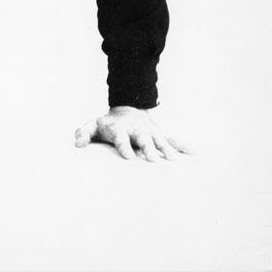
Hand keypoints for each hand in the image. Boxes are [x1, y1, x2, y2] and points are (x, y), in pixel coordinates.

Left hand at [74, 106, 190, 160]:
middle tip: (153, 160)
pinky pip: (174, 140)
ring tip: (173, 160)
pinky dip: (184, 146)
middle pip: (144, 139)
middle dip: (148, 148)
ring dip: (167, 149)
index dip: (125, 147)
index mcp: (120, 129)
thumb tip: (76, 145)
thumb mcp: (93, 126)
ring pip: (160, 140)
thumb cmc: (107, 124)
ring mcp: (150, 132)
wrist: (126, 111)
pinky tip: (195, 154)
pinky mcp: (159, 135)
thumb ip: (83, 133)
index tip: (129, 158)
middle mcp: (137, 130)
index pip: (121, 138)